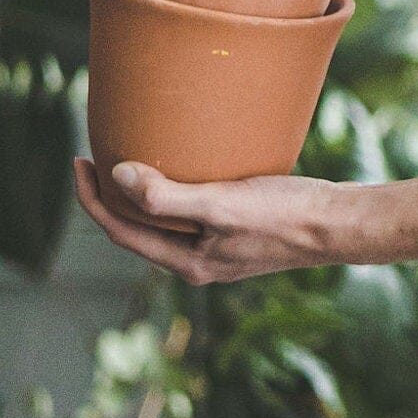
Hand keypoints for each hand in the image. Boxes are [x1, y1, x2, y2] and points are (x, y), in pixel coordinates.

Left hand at [73, 157, 342, 285]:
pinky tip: (185, 165)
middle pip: (138, 230)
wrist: (337, 224)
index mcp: (188, 262)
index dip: (93, 199)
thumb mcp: (222, 204)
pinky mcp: (238, 232)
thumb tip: (118, 176)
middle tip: (97, 155)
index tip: (80, 161)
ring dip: (142, 194)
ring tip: (132, 158)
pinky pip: (190, 213)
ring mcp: (219, 248)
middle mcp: (198, 261)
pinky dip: (174, 191)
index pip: (121, 232)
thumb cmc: (284, 215)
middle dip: (112, 197)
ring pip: (164, 222)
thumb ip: (168, 196)